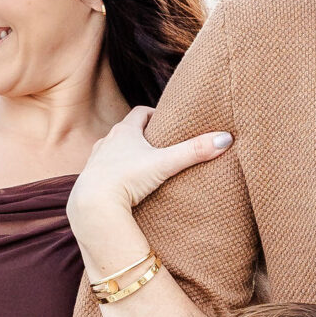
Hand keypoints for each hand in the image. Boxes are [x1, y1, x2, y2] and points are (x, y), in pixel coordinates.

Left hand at [67, 108, 232, 276]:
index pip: (140, 112)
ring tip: (141, 165)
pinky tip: (123, 185)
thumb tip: (226, 139)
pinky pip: (103, 171)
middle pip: (126, 131)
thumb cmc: (127, 178)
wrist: (93, 204)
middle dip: (142, 135)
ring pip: (112, 150)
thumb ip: (195, 151)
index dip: (154, 114)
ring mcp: (96, 160)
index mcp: (124, 131)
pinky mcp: (89, 180)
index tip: (166, 121)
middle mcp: (107, 141)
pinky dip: (113, 173)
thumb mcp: (165, 163)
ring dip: (125, 154)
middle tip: (159, 144)